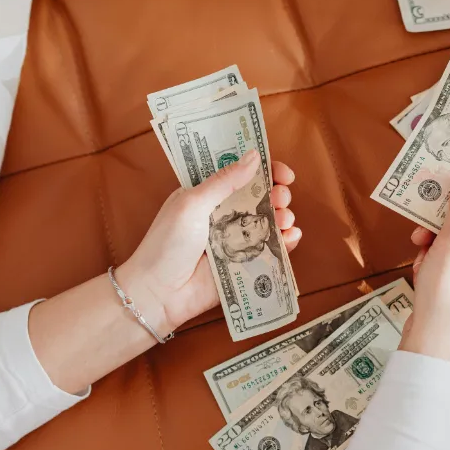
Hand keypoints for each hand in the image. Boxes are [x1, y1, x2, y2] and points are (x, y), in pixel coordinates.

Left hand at [116, 149, 299, 334]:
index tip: (283, 173)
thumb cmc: (167, 244)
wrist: (159, 293)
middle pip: (261, 197)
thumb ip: (224, 181)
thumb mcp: (192, 204)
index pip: (241, 174)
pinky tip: (291, 237)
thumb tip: (254, 156)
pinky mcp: (245, 264)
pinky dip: (286, 243)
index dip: (265, 170)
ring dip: (283, 216)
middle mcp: (225, 214)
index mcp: (209, 195)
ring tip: (284, 219)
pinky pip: (271, 250)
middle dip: (278, 193)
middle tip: (281, 197)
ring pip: (269, 222)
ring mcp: (237, 240)